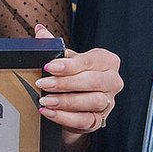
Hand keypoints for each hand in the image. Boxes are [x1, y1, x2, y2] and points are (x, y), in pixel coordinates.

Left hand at [33, 24, 122, 151]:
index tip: (49, 66)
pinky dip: (65, 117)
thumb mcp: (66, 61)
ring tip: (45, 100)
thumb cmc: (75, 78)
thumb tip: (40, 30)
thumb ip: (53, 46)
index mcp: (107, 61)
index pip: (90, 61)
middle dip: (65, 83)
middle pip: (92, 81)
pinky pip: (84, 120)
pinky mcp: (99, 120)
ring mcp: (108, 102)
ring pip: (91, 101)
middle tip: (43, 83)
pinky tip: (50, 112)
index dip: (69, 65)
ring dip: (65, 101)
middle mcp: (112, 81)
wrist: (76, 105)